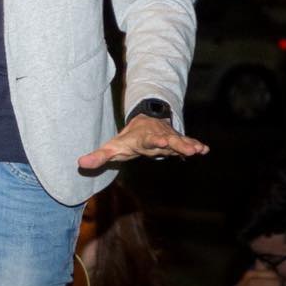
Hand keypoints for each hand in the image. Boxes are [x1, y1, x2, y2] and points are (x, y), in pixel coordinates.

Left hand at [77, 115, 208, 167]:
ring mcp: (168, 138)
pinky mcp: (176, 141)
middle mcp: (157, 137)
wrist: (143, 122)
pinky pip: (187, 142)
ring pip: (179, 141)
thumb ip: (99, 156)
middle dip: (177, 144)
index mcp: (142, 139)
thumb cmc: (127, 138)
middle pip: (168, 140)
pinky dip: (195, 144)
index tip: (160, 142)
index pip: (148, 140)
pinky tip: (205, 149)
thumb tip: (80, 163)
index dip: (154, 141)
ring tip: (199, 149)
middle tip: (188, 149)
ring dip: (188, 144)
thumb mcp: (113, 147)